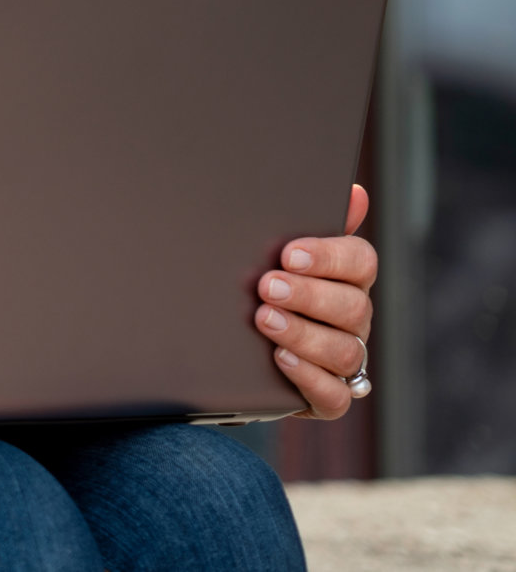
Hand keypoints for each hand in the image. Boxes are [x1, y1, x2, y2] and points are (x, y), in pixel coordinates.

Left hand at [255, 182, 377, 418]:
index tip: (290, 253)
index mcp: (345, 277)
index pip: (362, 261)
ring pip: (345, 351)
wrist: (227, 340)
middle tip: (267, 285)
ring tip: (264, 319)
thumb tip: (353, 192)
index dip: (330, 257)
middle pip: (353, 306)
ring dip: (303, 334)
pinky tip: (280, 359)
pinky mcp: (328, 398)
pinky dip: (309, 378)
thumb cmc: (259, 281)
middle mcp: (352, 319)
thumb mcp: (273, 248)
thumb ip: (309, 219)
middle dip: (309, 295)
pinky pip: (335, 396)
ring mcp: (343, 360)